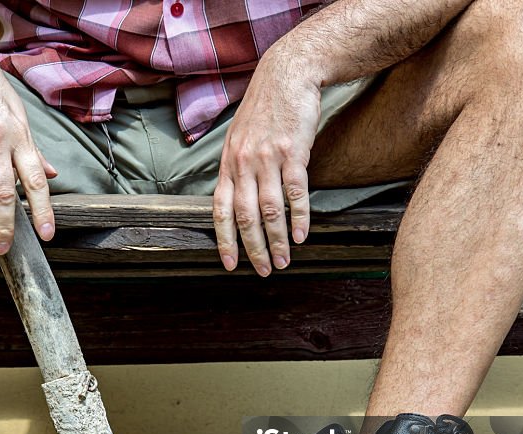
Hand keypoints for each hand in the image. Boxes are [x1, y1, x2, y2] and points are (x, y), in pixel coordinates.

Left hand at [213, 40, 323, 274]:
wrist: (287, 75)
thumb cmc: (265, 109)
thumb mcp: (239, 137)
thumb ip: (236, 168)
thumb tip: (234, 198)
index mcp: (228, 164)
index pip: (220, 210)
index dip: (224, 240)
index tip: (230, 264)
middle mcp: (243, 164)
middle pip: (245, 217)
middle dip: (253, 249)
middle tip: (264, 270)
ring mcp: (267, 158)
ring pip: (270, 210)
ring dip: (277, 240)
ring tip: (285, 261)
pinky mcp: (293, 152)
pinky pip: (295, 192)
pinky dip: (299, 217)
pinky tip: (302, 235)